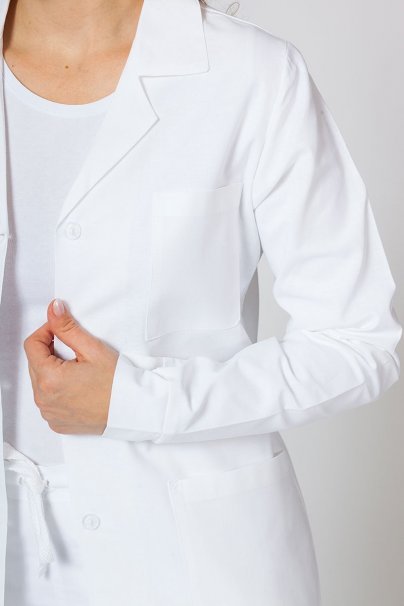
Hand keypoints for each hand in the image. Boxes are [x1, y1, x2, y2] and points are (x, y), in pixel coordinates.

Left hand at [23, 299, 118, 434]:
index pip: (31, 345)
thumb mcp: (92, 349)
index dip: (46, 332)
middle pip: (35, 363)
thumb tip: (54, 310)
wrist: (132, 409)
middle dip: (51, 352)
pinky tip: (78, 388)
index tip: (61, 331)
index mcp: (49, 378)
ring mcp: (49, 413)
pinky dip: (58, 391)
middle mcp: (44, 399)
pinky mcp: (57, 422)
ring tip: (79, 371)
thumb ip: (68, 328)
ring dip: (53, 372)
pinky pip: (49, 401)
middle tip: (77, 352)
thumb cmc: (117, 383)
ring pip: (40, 382)